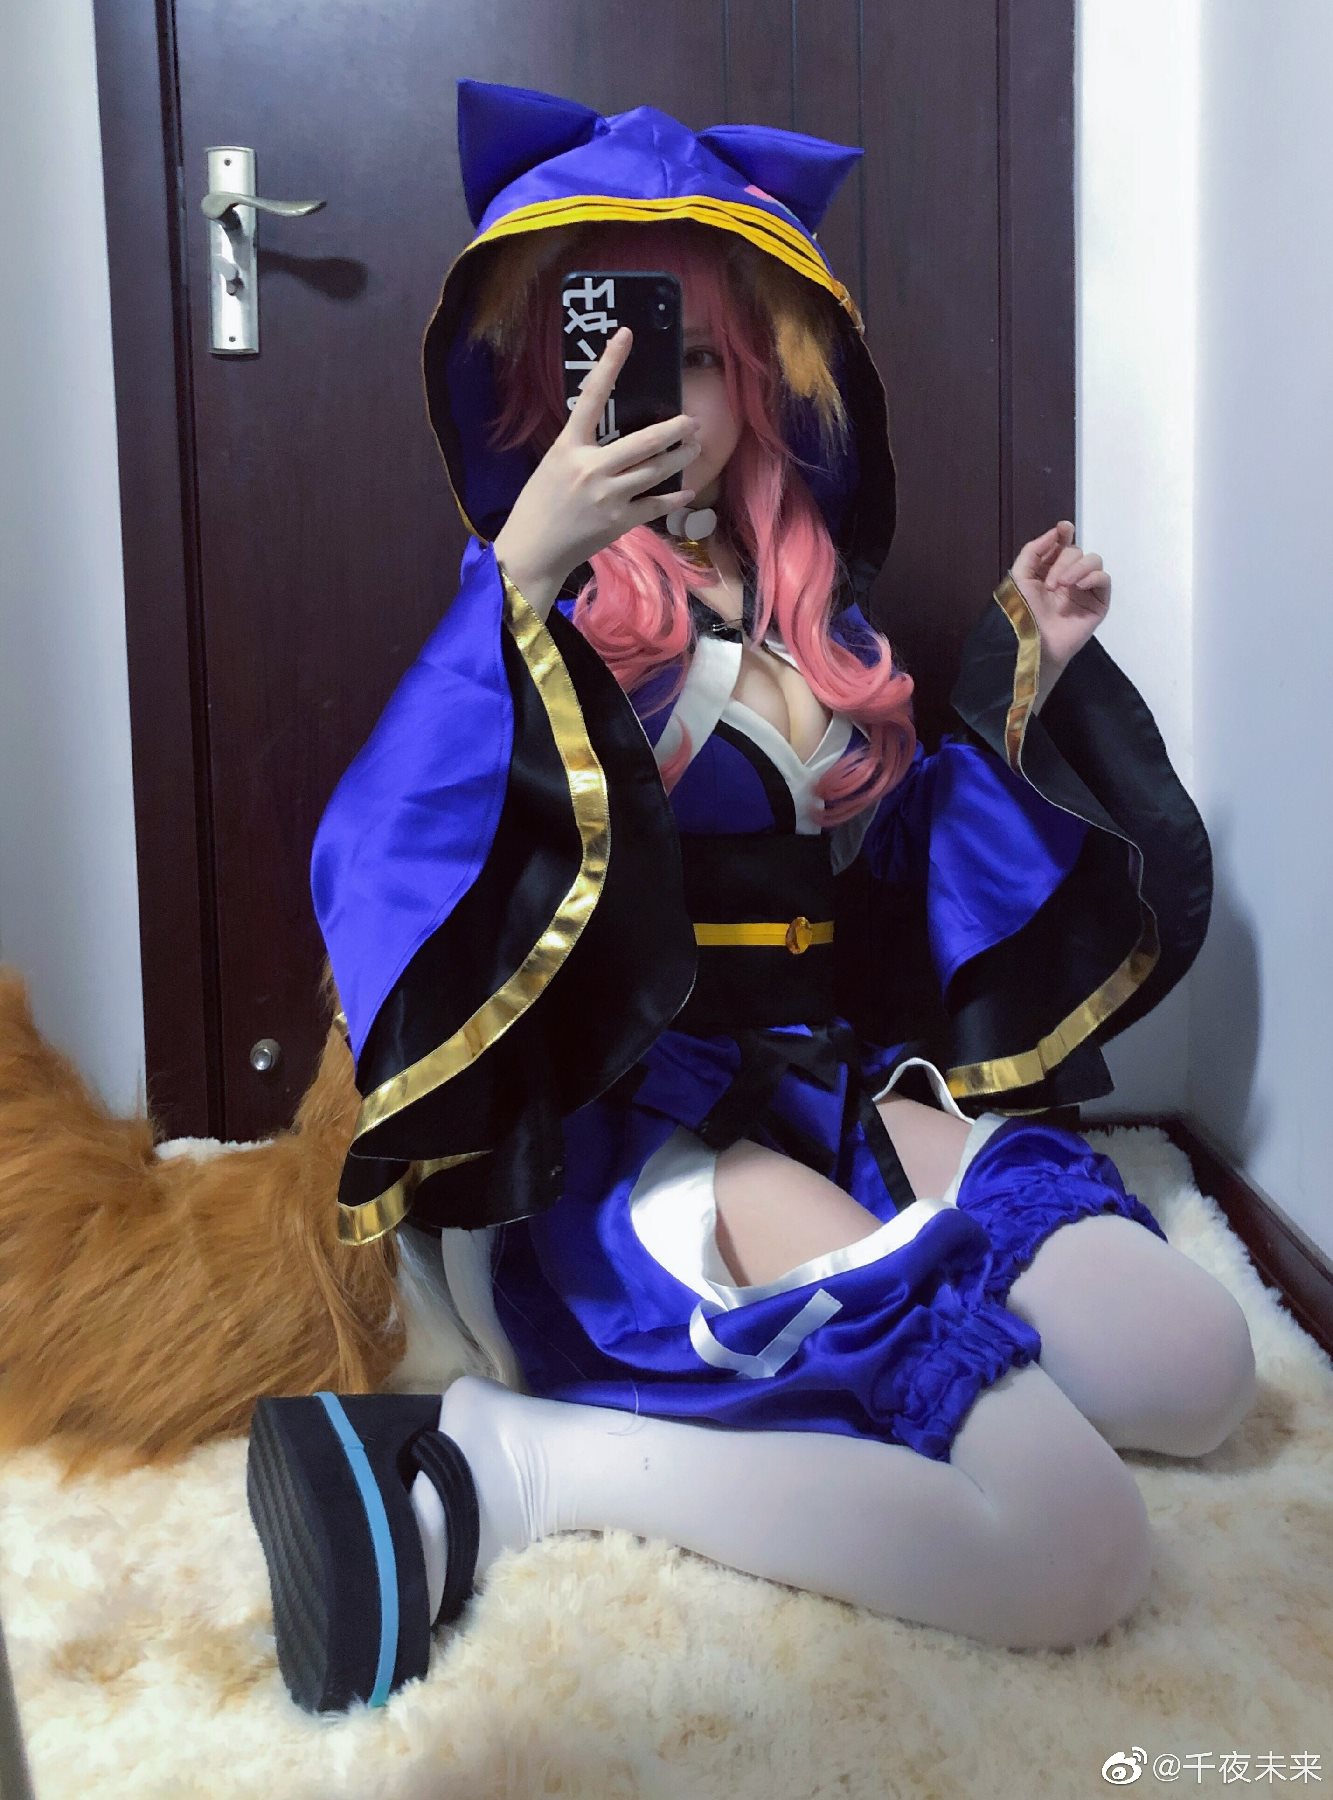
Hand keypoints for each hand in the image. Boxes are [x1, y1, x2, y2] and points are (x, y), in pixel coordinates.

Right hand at [492, 326, 702, 618]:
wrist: (532, 551)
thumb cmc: (538, 505)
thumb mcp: (553, 464)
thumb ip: (581, 448)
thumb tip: (612, 436)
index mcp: (569, 446)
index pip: (592, 396)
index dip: (610, 363)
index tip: (626, 335)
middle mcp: (591, 467)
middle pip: (646, 441)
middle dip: (676, 429)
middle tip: (694, 421)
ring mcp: (608, 496)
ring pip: (657, 471)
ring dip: (681, 458)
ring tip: (695, 447)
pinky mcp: (619, 522)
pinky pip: (655, 505)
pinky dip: (674, 497)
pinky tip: (687, 490)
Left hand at [1009, 521, 1110, 675]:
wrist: (1034, 642)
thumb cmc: (1024, 614)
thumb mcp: (1020, 577)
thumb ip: (1034, 550)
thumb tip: (1056, 531)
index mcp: (1049, 570)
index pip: (1062, 544)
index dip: (1064, 533)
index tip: (1064, 529)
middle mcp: (1068, 576)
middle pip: (1076, 551)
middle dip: (1063, 562)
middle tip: (1051, 584)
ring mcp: (1085, 589)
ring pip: (1092, 560)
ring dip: (1077, 568)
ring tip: (1062, 586)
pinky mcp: (1098, 602)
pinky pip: (1104, 578)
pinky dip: (1093, 577)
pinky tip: (1078, 586)